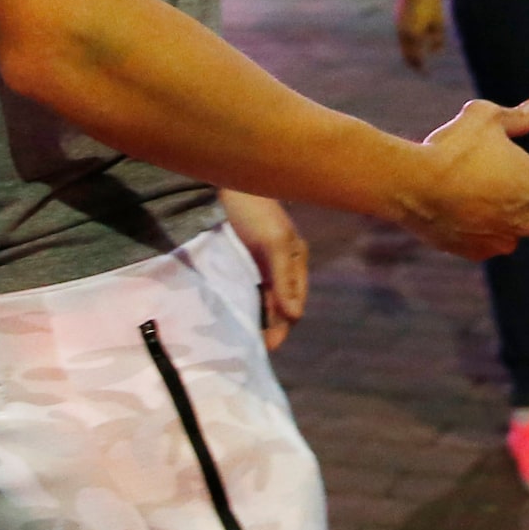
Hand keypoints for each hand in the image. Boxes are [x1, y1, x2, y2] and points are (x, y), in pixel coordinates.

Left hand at [220, 191, 308, 351]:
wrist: (231, 182)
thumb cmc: (255, 211)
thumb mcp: (272, 244)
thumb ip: (283, 279)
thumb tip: (294, 317)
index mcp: (296, 260)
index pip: (294, 303)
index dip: (283, 325)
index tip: (267, 346)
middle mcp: (284, 264)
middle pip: (282, 303)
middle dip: (272, 325)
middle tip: (254, 347)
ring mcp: (266, 261)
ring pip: (267, 297)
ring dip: (259, 315)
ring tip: (245, 336)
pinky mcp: (248, 258)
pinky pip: (252, 287)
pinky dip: (248, 302)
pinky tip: (237, 312)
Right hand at [396, 0, 446, 71]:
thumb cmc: (430, 1)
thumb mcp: (438, 21)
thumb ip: (437, 38)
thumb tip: (434, 51)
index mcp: (413, 33)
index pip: (415, 57)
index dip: (420, 66)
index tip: (426, 73)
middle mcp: (403, 31)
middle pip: (406, 53)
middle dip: (414, 63)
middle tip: (422, 71)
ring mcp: (399, 24)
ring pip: (404, 45)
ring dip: (411, 52)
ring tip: (419, 58)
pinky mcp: (398, 18)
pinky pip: (403, 35)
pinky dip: (409, 42)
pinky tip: (417, 41)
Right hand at [404, 98, 528, 260]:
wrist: (412, 186)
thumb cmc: (453, 147)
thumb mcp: (486, 118)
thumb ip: (518, 117)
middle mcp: (527, 220)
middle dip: (522, 183)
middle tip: (495, 163)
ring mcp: (501, 240)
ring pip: (510, 221)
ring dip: (501, 206)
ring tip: (471, 184)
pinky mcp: (476, 252)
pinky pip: (486, 237)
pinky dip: (480, 224)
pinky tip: (459, 206)